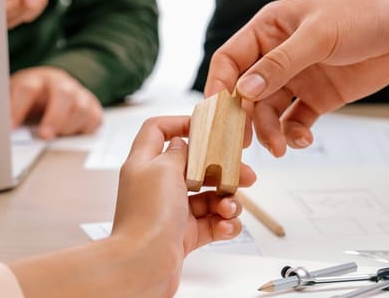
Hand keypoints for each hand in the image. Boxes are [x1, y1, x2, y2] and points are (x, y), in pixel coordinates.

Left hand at [9, 66, 102, 138]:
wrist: (54, 89)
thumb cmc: (31, 99)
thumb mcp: (14, 100)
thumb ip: (6, 111)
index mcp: (36, 79)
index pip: (27, 89)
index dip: (18, 108)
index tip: (10, 128)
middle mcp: (60, 83)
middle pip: (63, 94)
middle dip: (54, 117)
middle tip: (44, 136)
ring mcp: (79, 94)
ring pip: (81, 108)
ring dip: (68, 127)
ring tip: (56, 137)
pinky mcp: (93, 108)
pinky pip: (94, 120)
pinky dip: (83, 130)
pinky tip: (71, 134)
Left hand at [10, 116, 256, 297]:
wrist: (142, 265)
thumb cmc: (147, 218)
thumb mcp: (164, 169)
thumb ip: (179, 152)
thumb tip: (184, 145)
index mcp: (145, 164)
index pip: (158, 130)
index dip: (181, 124)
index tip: (207, 128)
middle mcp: (157, 186)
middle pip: (196, 167)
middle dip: (224, 171)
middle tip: (245, 175)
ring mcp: (172, 212)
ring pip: (209, 197)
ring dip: (227, 201)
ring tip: (229, 208)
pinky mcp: (184, 235)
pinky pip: (212, 223)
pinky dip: (224, 224)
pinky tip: (226, 226)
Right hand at [204, 0, 388, 156]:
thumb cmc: (363, 14)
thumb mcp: (319, 36)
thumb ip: (280, 64)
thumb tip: (242, 91)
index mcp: (269, 30)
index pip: (230, 61)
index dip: (218, 87)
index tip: (215, 116)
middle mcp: (278, 56)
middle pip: (245, 93)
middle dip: (242, 119)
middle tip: (241, 146)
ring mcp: (299, 78)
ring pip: (269, 112)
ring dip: (269, 132)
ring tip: (280, 148)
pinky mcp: (319, 97)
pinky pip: (296, 121)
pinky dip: (294, 134)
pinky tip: (303, 141)